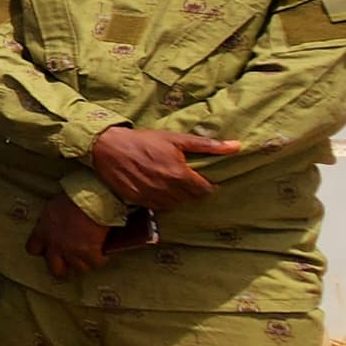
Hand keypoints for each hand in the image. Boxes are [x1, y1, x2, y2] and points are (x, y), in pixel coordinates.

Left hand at [26, 192, 111, 279]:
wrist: (88, 199)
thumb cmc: (71, 198)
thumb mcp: (51, 208)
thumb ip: (48, 221)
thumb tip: (51, 223)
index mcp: (42, 232)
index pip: (32, 249)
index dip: (41, 251)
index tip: (47, 250)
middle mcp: (55, 245)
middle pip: (55, 269)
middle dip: (62, 268)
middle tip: (69, 265)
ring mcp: (72, 251)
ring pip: (78, 268)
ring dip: (84, 263)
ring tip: (89, 258)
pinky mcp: (89, 252)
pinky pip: (95, 263)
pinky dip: (101, 260)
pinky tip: (103, 255)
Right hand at [88, 127, 239, 210]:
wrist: (108, 147)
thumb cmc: (143, 140)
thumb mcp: (176, 139)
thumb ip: (207, 145)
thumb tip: (236, 146)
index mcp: (179, 174)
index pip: (205, 191)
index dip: (208, 186)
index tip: (204, 180)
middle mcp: (166, 189)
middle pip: (190, 199)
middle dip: (193, 191)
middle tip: (188, 180)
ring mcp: (151, 196)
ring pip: (174, 205)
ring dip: (177, 197)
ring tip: (173, 184)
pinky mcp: (138, 200)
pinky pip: (157, 207)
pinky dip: (161, 200)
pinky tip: (158, 188)